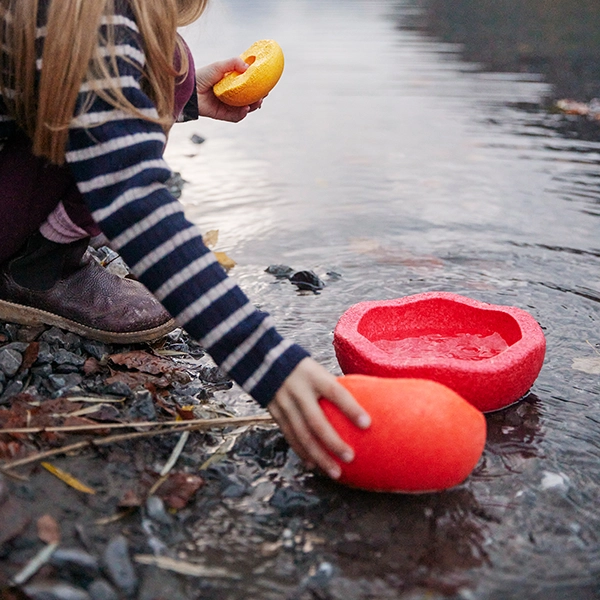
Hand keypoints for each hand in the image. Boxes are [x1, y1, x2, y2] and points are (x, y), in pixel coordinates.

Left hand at [195, 58, 262, 121]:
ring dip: (253, 107)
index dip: (257, 86)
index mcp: (231, 83)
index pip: (248, 86)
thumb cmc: (202, 76)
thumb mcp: (219, 66)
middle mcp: (230, 95)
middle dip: (258, 98)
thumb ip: (233, 63)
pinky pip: (236, 117)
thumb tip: (248, 66)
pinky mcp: (222, 115)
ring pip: (244, 109)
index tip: (266, 84)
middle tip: (263, 95)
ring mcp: (227, 106)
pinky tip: (245, 109)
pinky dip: (242, 114)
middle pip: (249, 99)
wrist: (189, 90)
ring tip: (257, 102)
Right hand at [267, 357, 370, 479]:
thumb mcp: (318, 370)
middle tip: (350, 458)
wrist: (264, 361)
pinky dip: (302, 452)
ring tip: (335, 472)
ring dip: (319, 456)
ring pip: (302, 435)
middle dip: (333, 442)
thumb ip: (333, 386)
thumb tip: (363, 402)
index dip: (351, 408)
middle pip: (316, 421)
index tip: (367, 424)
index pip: (335, 392)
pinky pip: (290, 436)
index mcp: (314, 376)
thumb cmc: (302, 368)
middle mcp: (298, 390)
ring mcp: (284, 403)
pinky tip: (314, 465)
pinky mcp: (275, 413)